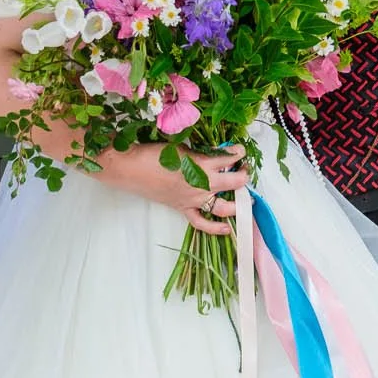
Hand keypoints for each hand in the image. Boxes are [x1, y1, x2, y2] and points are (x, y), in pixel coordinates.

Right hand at [90, 141, 248, 234]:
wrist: (132, 169)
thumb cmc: (155, 153)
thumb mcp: (183, 148)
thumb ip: (202, 153)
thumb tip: (216, 155)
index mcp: (203, 165)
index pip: (231, 158)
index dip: (239, 152)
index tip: (239, 150)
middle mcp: (203, 184)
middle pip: (235, 183)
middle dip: (244, 175)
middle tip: (244, 169)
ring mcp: (194, 199)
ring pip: (225, 207)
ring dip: (238, 203)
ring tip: (245, 198)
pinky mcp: (183, 208)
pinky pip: (201, 223)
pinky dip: (215, 228)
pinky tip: (227, 229)